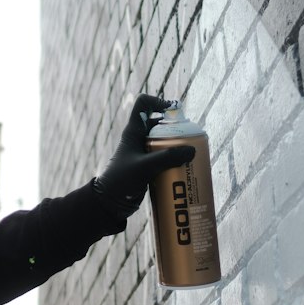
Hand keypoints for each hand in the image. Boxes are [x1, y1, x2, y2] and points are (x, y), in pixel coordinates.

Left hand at [94, 94, 194, 215]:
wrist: (110, 203)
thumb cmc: (121, 180)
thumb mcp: (145, 167)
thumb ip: (167, 158)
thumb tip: (191, 150)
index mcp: (133, 131)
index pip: (143, 104)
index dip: (158, 102)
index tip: (173, 112)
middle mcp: (139, 138)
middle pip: (161, 124)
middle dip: (177, 129)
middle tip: (191, 139)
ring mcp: (144, 153)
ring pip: (165, 142)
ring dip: (179, 146)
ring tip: (193, 155)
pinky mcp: (149, 167)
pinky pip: (165, 158)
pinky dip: (176, 161)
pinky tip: (186, 169)